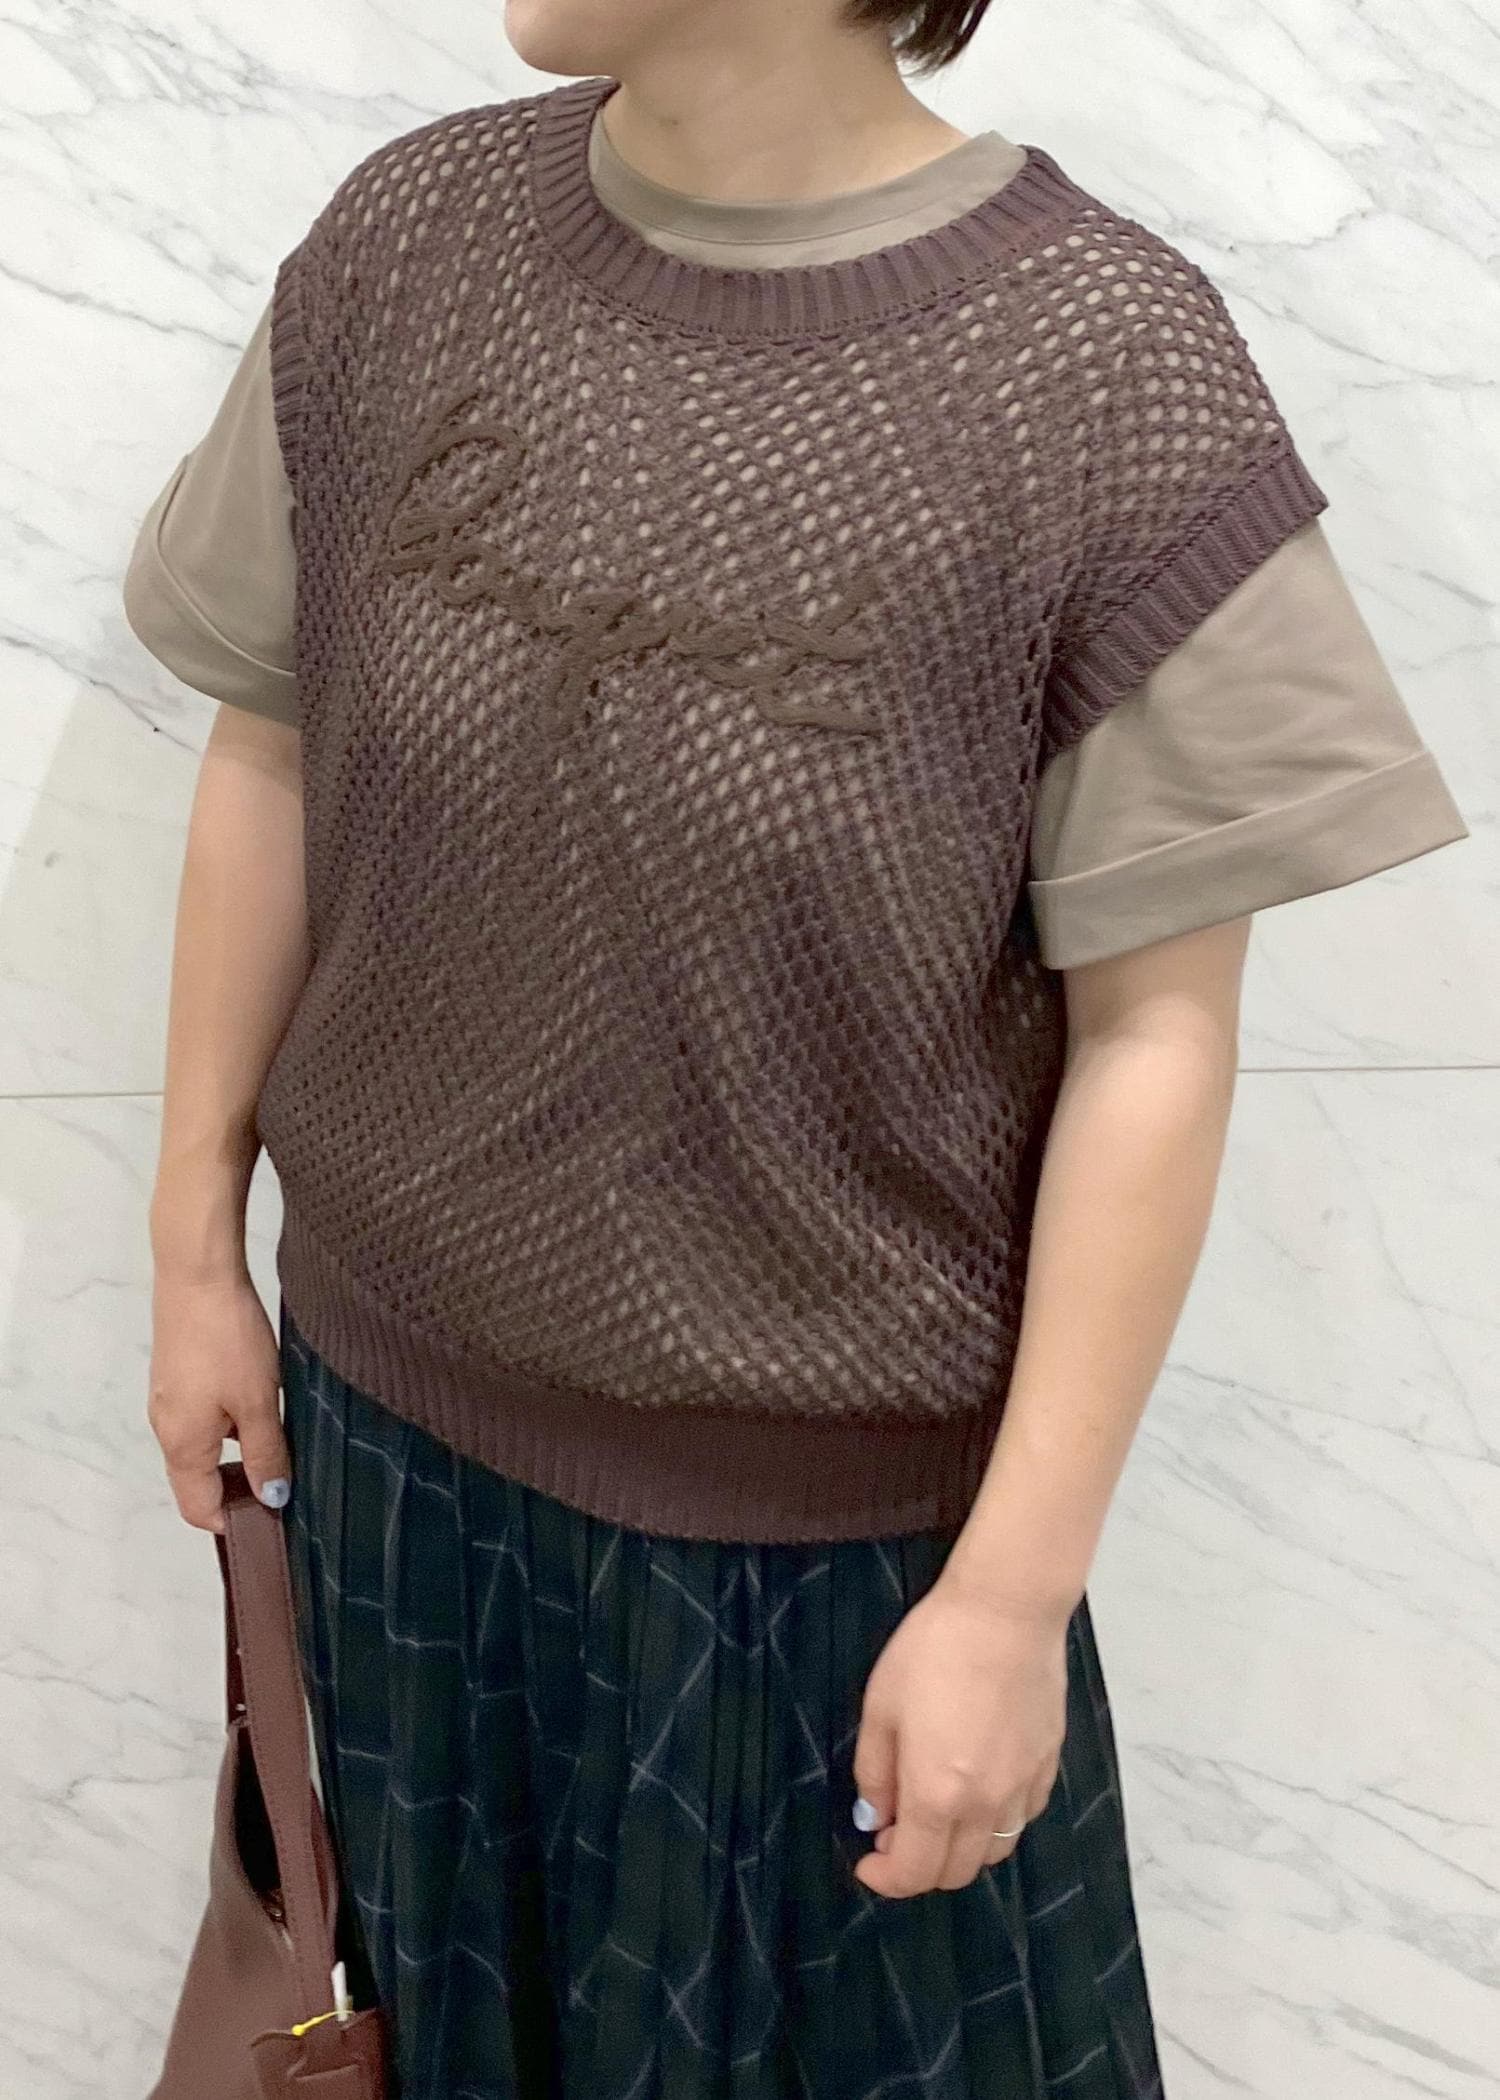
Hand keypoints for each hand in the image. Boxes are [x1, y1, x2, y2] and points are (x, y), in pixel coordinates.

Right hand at [147, 1270, 290, 1531]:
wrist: (198, 1275)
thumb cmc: (227, 1339)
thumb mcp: (258, 1401)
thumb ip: (266, 1453)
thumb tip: (273, 1499)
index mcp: (182, 1445)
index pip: (198, 1509)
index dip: (235, 1521)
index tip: (275, 1514)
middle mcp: (167, 1429)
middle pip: (199, 1481)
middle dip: (239, 1488)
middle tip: (286, 1478)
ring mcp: (170, 1401)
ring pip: (204, 1447)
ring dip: (238, 1451)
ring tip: (282, 1439)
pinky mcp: (178, 1376)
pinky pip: (203, 1418)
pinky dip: (230, 1424)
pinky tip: (263, 1403)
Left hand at [850, 1572, 1070, 1898]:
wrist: (1005, 1611)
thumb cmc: (934, 1649)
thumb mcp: (881, 1707)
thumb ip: (874, 1772)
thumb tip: (875, 1817)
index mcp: (937, 1794)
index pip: (913, 1872)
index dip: (885, 1879)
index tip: (867, 1862)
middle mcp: (985, 1804)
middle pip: (956, 1874)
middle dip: (919, 1868)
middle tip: (894, 1833)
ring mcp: (1023, 1787)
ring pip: (993, 1852)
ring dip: (959, 1850)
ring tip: (936, 1812)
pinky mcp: (1048, 1764)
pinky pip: (1022, 1818)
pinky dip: (995, 1822)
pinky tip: (977, 1787)